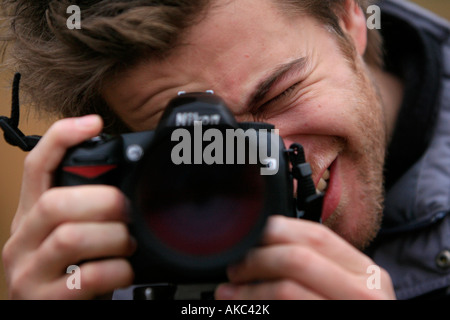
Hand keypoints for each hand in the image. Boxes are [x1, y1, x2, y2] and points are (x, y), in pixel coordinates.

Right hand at [2, 115, 135, 298]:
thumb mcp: (74, 237)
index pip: (36, 166)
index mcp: (31, 218)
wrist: (59, 316)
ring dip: (113, 237)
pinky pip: (86, 276)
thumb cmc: (72, 273)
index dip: (62, 138)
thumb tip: (124, 186)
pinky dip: (117, 270)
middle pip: (56, 202)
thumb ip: (87, 211)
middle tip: (125, 211)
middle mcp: (22, 241)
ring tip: (126, 244)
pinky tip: (123, 270)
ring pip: (70, 237)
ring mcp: (29, 273)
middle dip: (102, 201)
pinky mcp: (45, 301)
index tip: (93, 122)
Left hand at [215, 216, 395, 299]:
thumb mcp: (341, 287)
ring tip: (229, 293)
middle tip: (235, 269)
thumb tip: (262, 245)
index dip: (276, 232)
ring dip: (249, 290)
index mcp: (364, 272)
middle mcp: (364, 291)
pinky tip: (245, 309)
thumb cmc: (338, 305)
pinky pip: (285, 308)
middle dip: (257, 260)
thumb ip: (314, 267)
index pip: (316, 236)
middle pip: (298, 258)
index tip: (251, 239)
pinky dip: (257, 307)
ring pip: (286, 289)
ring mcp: (349, 313)